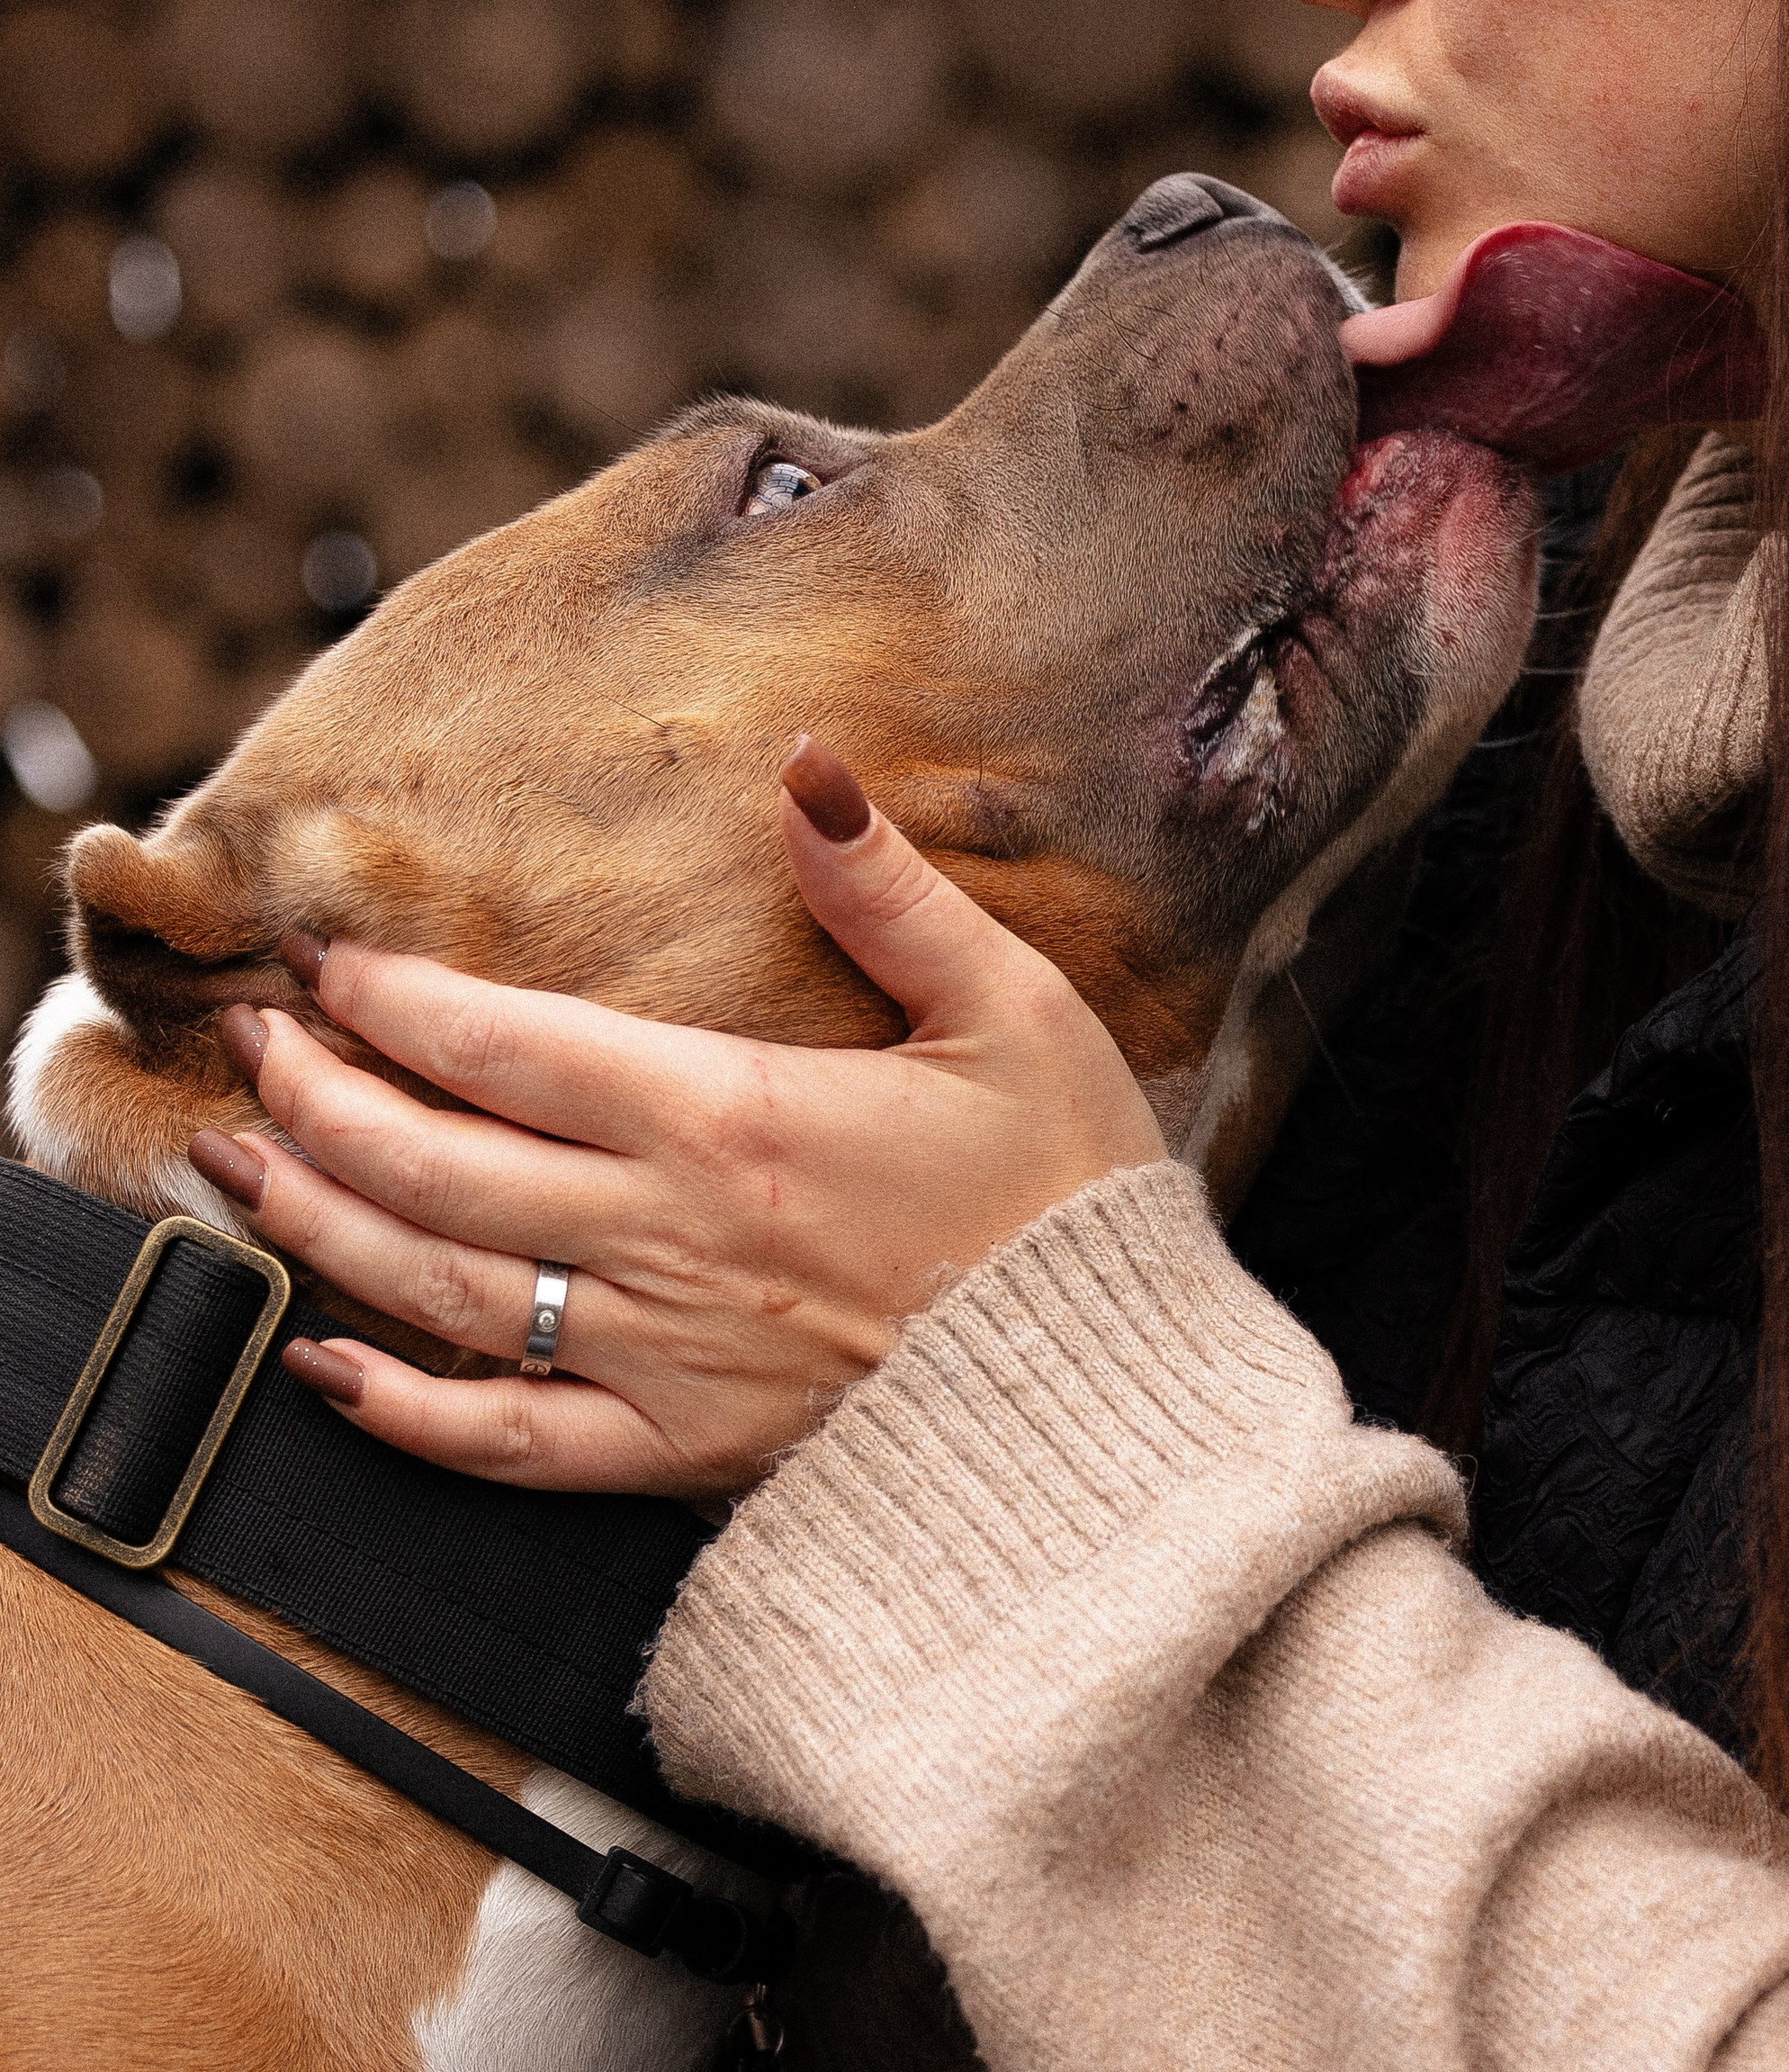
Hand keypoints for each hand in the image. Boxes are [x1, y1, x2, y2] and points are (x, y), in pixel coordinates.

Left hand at [186, 739, 1166, 1498]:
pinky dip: (401, 1412)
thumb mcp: (1012, 1011)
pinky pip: (507, 1445)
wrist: (1117, 1415)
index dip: (399, 1000)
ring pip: (440, 1289)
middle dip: (319, 1095)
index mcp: (735, 1120)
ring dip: (319, 1223)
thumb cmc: (1070, 1201)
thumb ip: (891, 891)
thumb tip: (807, 766)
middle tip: (245, 1043)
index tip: (326, 960)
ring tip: (237, 1165)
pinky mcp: (680, 1457)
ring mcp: (663, 1359)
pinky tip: (327, 1365)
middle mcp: (668, 1240)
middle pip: (437, 1162)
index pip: (512, 1047)